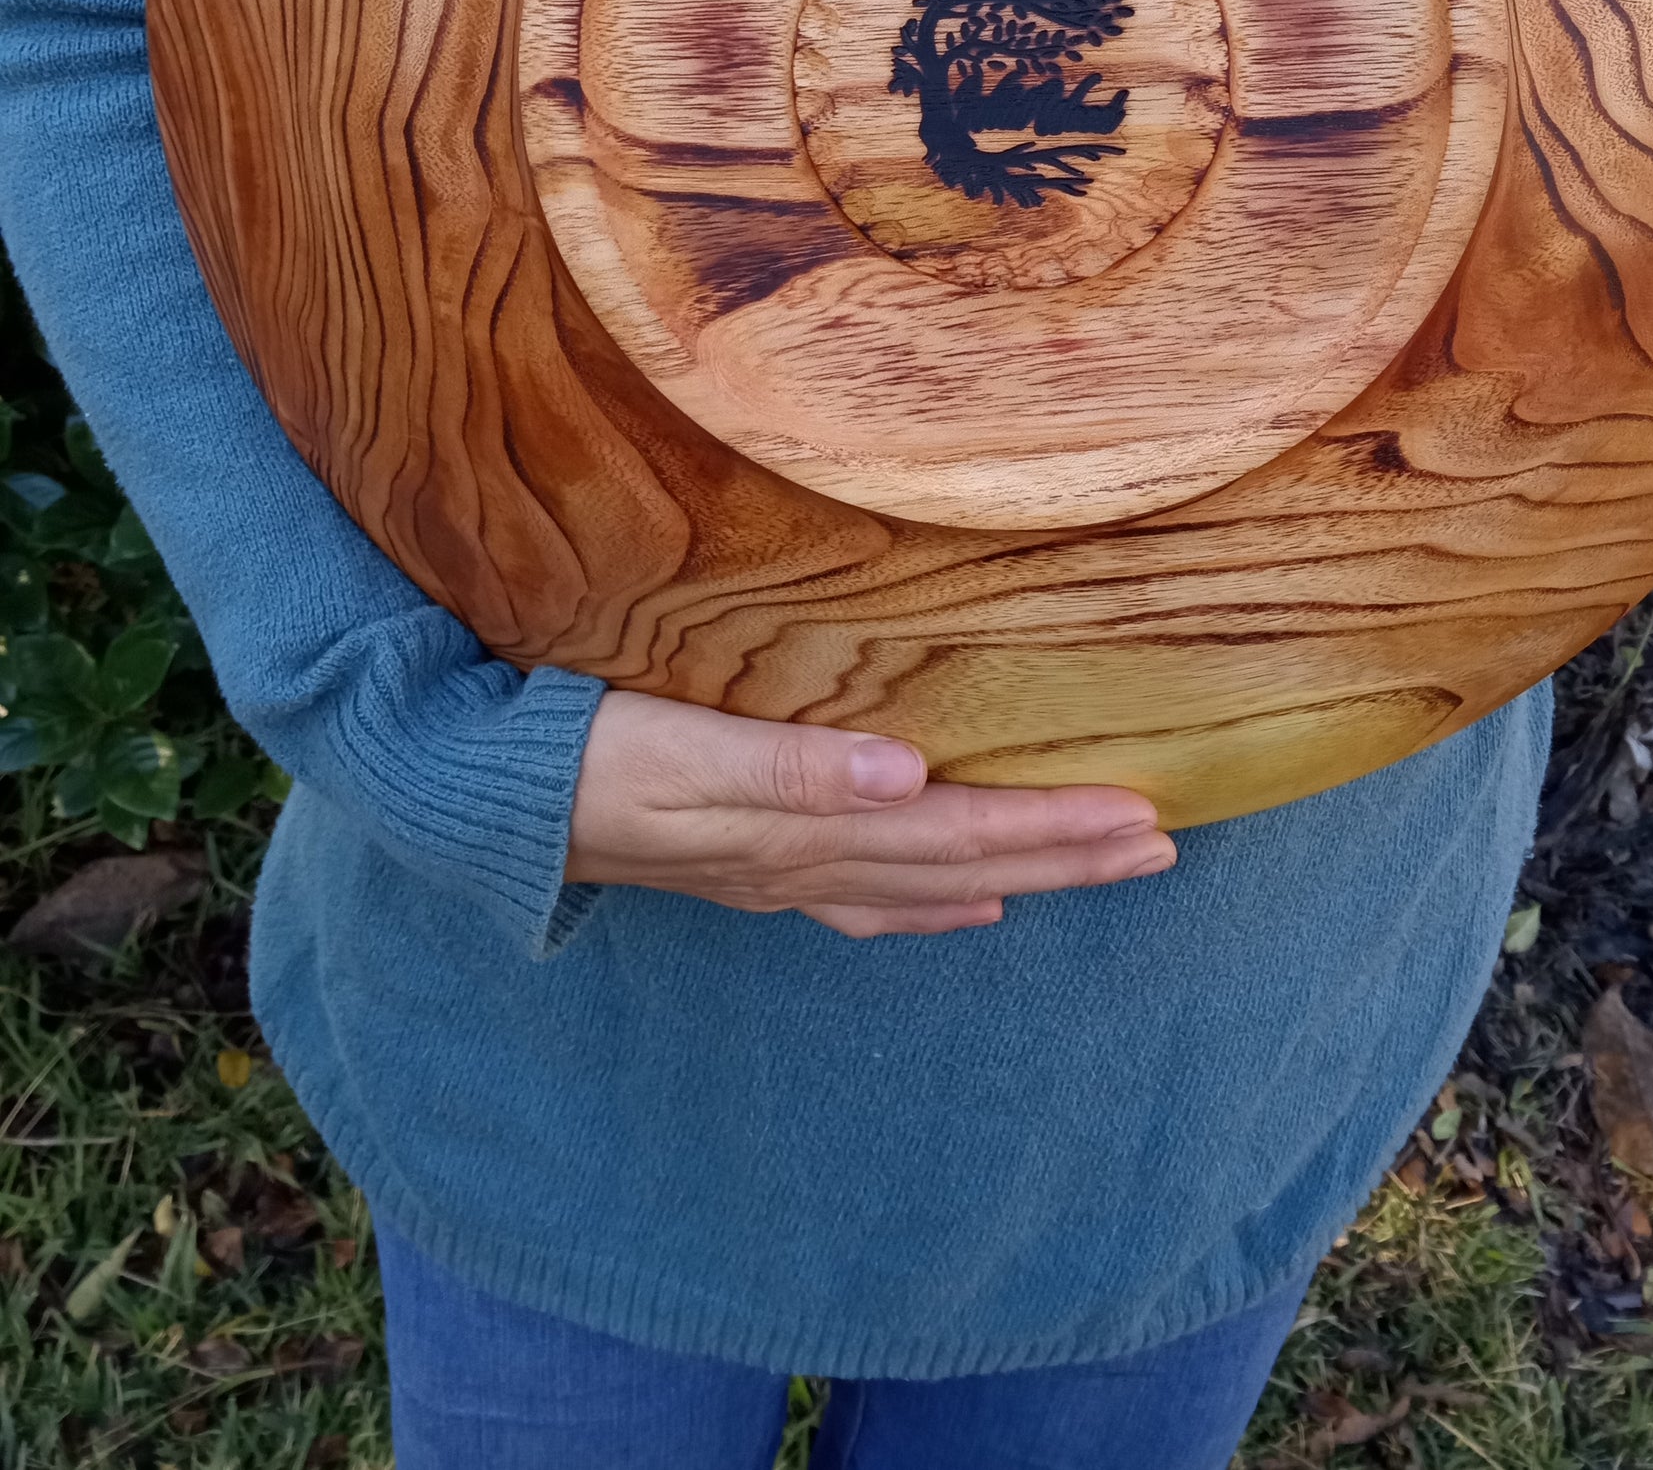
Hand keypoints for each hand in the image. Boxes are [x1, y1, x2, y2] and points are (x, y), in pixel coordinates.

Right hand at [564, 688, 1175, 937]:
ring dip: (1021, 876)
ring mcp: (779, 873)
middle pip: (963, 867)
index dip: (1052, 826)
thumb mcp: (683, 751)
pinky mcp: (750, 864)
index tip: (1142, 814)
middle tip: (1162, 846)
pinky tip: (970, 906)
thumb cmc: (581, 755)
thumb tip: (906, 775)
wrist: (485, 800)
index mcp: (803, 830)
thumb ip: (792, 767)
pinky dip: (933, 904)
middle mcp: (805, 863)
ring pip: (929, 885)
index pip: (959, 833)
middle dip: (1065, 857)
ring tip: (1101, 866)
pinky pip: (868, 898)